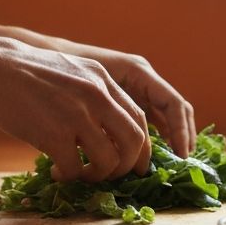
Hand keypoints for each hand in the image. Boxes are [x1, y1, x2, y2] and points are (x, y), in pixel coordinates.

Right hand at [0, 37, 151, 181]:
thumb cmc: (22, 72)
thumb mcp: (69, 71)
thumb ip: (91, 93)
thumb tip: (104, 127)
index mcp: (102, 79)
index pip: (138, 118)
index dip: (141, 146)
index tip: (133, 163)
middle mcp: (97, 96)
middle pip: (133, 141)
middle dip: (127, 166)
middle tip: (111, 176)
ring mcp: (77, 115)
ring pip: (109, 161)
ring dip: (97, 176)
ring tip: (80, 175)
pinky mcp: (54, 134)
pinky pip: (75, 169)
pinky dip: (68, 178)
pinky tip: (55, 172)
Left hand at [65, 45, 196, 157]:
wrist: (43, 61)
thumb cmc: (63, 72)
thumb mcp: (89, 90)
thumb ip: (108, 112)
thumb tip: (119, 146)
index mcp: (138, 72)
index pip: (173, 103)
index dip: (181, 130)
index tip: (181, 155)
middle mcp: (143, 79)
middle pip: (176, 109)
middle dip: (182, 136)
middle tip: (181, 163)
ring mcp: (137, 88)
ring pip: (165, 115)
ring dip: (171, 138)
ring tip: (171, 164)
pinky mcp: (127, 99)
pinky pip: (149, 119)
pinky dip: (152, 137)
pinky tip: (146, 157)